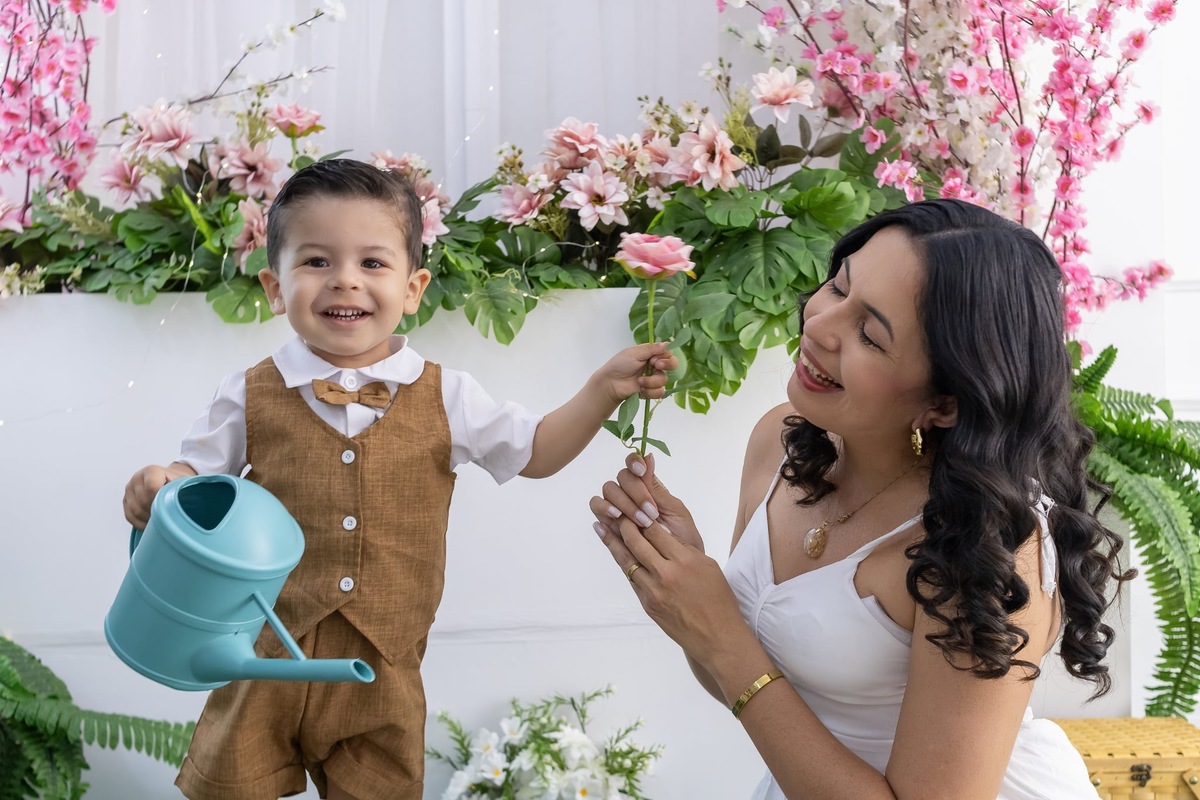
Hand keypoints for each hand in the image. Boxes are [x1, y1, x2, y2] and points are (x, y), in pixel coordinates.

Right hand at [123, 462, 196, 529]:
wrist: (170, 479)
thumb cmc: (179, 483)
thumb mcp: (184, 483)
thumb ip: (182, 491)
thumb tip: (185, 508)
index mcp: (151, 471)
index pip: (151, 489)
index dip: (160, 502)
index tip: (170, 509)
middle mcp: (137, 478)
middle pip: (142, 501)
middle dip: (154, 513)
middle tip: (167, 519)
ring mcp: (129, 489)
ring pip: (134, 511)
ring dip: (147, 520)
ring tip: (160, 522)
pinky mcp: (126, 500)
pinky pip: (129, 516)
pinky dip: (140, 523)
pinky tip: (151, 525)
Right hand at [590, 452, 701, 552]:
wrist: (678, 566)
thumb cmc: (683, 539)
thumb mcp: (675, 512)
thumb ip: (658, 488)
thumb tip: (648, 456)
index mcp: (648, 487)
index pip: (634, 464)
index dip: (634, 462)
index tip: (641, 470)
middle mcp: (629, 493)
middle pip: (621, 478)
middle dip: (635, 493)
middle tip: (650, 514)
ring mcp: (617, 507)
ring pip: (608, 491)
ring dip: (622, 503)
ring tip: (637, 521)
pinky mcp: (608, 522)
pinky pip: (597, 508)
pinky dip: (604, 510)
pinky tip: (617, 520)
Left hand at [590, 485, 755, 672]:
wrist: (717, 637)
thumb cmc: (718, 599)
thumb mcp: (707, 565)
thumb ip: (683, 549)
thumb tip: (661, 533)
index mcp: (684, 561)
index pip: (655, 530)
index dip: (642, 516)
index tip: (633, 504)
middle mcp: (666, 574)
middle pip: (636, 542)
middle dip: (623, 524)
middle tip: (614, 510)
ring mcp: (653, 591)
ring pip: (626, 560)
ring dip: (613, 541)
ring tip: (601, 526)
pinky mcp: (647, 604)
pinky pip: (631, 578)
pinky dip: (622, 562)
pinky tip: (615, 551)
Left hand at [594, 342, 676, 404]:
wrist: (611, 383)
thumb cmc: (620, 364)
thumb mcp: (634, 353)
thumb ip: (651, 349)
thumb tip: (667, 344)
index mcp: (651, 354)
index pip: (668, 353)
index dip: (665, 356)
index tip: (655, 359)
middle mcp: (655, 365)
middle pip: (673, 365)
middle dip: (667, 365)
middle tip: (655, 366)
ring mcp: (654, 379)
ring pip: (664, 380)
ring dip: (652, 381)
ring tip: (639, 381)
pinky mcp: (651, 391)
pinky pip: (660, 392)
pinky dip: (650, 391)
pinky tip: (641, 390)